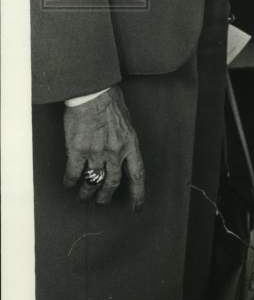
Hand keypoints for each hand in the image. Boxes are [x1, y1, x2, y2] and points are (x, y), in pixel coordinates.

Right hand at [63, 85, 144, 210]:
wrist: (92, 92)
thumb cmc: (110, 102)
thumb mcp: (126, 122)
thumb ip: (124, 139)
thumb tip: (121, 152)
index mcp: (130, 144)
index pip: (137, 174)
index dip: (138, 193)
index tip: (137, 207)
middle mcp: (115, 152)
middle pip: (113, 182)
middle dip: (107, 195)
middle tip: (102, 201)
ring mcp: (96, 152)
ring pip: (93, 181)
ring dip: (88, 192)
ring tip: (84, 196)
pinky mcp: (78, 150)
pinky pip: (74, 174)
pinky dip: (71, 181)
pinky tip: (69, 184)